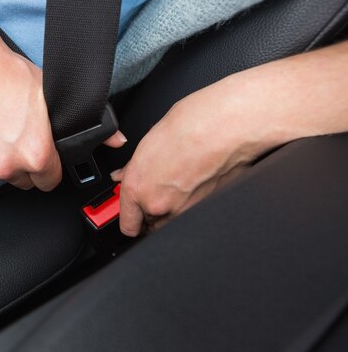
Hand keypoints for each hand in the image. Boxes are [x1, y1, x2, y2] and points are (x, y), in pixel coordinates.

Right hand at [0, 34, 127, 190]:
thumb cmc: (7, 73)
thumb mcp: (52, 96)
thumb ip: (84, 125)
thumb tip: (117, 140)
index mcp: (34, 155)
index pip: (50, 182)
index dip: (51, 169)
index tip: (48, 160)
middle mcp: (6, 164)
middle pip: (23, 180)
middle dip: (25, 165)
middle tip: (21, 137)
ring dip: (0, 157)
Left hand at [111, 73, 280, 235]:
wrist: (226, 127)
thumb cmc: (191, 126)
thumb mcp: (149, 142)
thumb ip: (133, 168)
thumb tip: (125, 176)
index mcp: (138, 188)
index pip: (127, 224)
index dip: (129, 218)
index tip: (132, 213)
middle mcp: (159, 205)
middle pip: (149, 225)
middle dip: (151, 211)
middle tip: (159, 188)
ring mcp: (184, 211)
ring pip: (171, 222)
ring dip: (172, 209)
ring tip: (181, 181)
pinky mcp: (206, 210)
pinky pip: (193, 214)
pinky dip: (192, 203)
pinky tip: (196, 181)